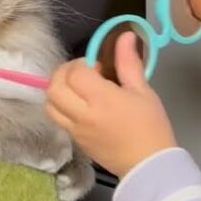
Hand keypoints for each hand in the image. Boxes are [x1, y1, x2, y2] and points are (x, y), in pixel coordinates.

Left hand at [45, 32, 176, 177]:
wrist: (149, 165)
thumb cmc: (151, 126)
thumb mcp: (143, 91)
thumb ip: (129, 62)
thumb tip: (125, 35)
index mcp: (102, 100)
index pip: (76, 73)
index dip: (83, 63)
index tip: (99, 67)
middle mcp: (83, 114)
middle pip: (54, 87)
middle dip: (64, 73)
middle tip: (82, 73)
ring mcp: (75, 130)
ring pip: (50, 104)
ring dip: (58, 90)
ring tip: (77, 89)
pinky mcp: (75, 140)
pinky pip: (57, 119)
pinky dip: (61, 106)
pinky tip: (80, 105)